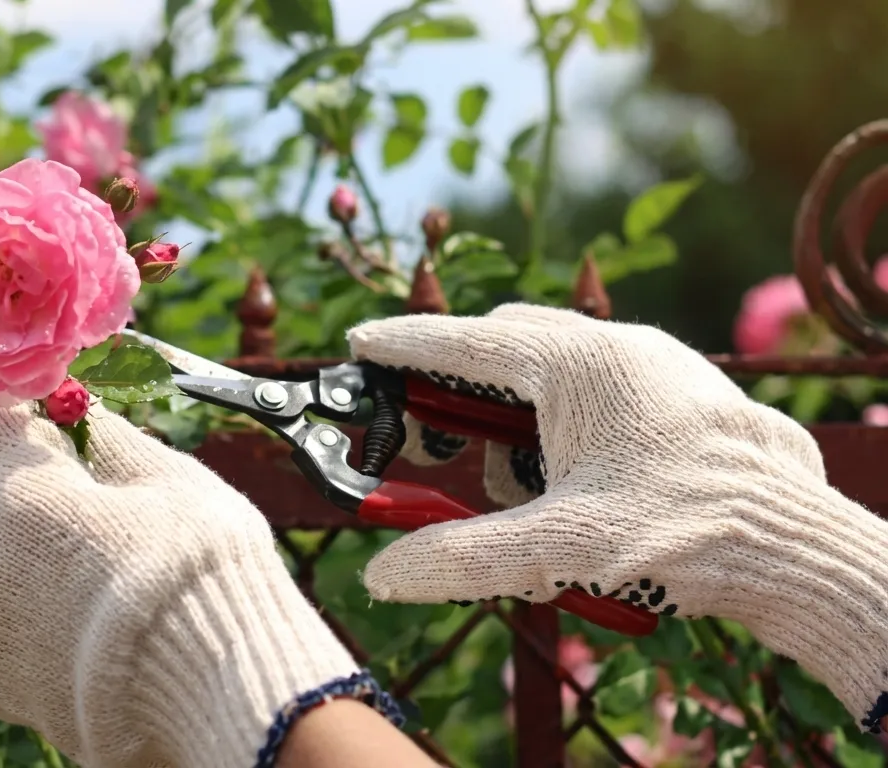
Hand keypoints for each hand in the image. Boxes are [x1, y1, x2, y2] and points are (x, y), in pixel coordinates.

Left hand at [0, 390, 373, 767]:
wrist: (218, 689)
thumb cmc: (199, 567)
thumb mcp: (164, 479)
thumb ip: (106, 439)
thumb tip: (80, 411)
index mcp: (10, 496)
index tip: (23, 386)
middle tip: (30, 438)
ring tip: (60, 520)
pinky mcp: (1, 684)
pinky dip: (16, 591)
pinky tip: (70, 591)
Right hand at [347, 303, 887, 732]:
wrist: (796, 547)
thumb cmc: (686, 533)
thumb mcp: (560, 549)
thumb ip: (462, 557)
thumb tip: (384, 575)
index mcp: (578, 365)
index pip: (464, 343)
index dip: (404, 344)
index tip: (360, 343)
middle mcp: (616, 348)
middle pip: (505, 347)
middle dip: (460, 392)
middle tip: (434, 442)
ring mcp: (654, 367)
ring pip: (551, 372)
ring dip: (517, 427)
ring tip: (527, 498)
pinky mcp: (677, 396)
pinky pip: (594, 392)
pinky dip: (560, 430)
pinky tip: (574, 489)